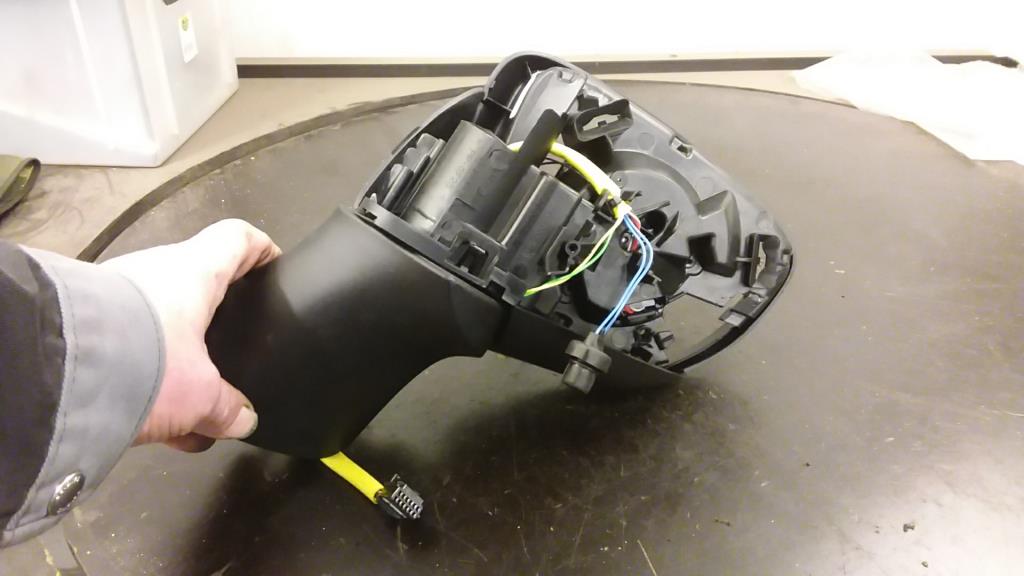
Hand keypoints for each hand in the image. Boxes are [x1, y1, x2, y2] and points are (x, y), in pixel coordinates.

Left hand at [103, 219, 281, 451]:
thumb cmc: (150, 362)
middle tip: (231, 358)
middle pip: (198, 287)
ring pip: (163, 326)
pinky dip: (148, 380)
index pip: (237, 239)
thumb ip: (226, 407)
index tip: (275, 269)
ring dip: (180, 364)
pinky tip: (155, 424)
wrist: (56, 372)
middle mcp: (156, 273)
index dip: (261, 250)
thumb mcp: (199, 395)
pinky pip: (131, 348)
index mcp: (194, 272)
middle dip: (216, 326)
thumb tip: (243, 419)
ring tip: (191, 414)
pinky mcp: (87, 324)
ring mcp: (118, 295)